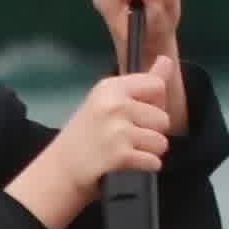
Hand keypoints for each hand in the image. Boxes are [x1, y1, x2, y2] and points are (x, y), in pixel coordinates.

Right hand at [9, 57, 188, 228]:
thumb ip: (143, 81)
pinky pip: (154, 162)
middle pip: (164, 118)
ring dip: (149, 151)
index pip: (157, 85)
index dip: (153, 103)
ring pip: (162, 142)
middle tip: (125, 137)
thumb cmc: (88, 133)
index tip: (135, 113)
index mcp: (111, 87)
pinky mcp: (120, 155)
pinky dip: (144, 167)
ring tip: (126, 150)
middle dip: (151, 132)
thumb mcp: (109, 100)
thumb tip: (167, 59)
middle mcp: (114, 105)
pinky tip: (126, 164)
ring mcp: (117, 130)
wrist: (61, 169)